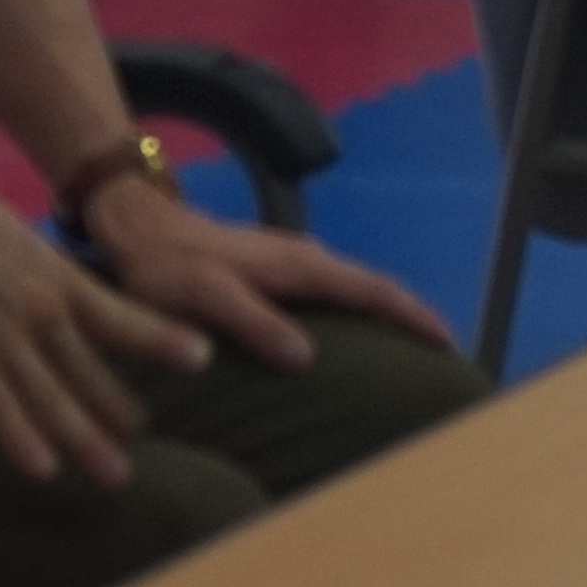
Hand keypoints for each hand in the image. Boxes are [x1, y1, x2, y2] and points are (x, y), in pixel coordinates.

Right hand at [0, 134, 208, 484]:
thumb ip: (40, 280)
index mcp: (60, 277)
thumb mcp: (17, 241)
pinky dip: (20, 438)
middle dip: (120, 412)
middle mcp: (41, 310)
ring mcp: (1, 335)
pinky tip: (43, 470)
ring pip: (52, 398)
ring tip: (116, 475)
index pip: (122, 316)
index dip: (162, 338)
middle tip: (147, 442)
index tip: (203, 357)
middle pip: (91, 372)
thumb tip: (58, 307)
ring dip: (85, 440)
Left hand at [78, 173, 454, 363]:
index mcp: (302, 265)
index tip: (449, 344)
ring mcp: (294, 260)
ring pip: (356, 287)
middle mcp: (308, 258)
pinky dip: (359, 310)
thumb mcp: (206, 297)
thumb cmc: (167, 267)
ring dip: (388, 313)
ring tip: (410, 347)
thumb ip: (255, 323)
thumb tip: (306, 358)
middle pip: (376, 287)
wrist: (138, 228)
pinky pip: (335, 291)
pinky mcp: (278, 269)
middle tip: (444, 352)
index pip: (375, 291)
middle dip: (413, 316)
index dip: (414, 317)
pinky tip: (353, 332)